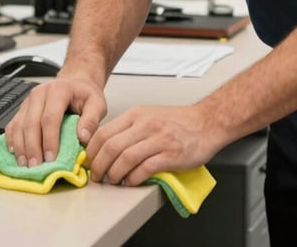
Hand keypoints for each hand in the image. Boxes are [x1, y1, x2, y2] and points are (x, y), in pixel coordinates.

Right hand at [4, 74, 106, 167]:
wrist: (75, 83)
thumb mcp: (97, 103)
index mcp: (59, 90)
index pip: (50, 117)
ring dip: (21, 147)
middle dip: (32, 147)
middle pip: (31, 123)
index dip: (49, 140)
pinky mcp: (22, 109)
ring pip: (19, 125)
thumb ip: (92, 119)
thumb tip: (83, 138)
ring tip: (25, 165)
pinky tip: (16, 153)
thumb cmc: (85, 95)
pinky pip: (12, 125)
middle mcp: (40, 93)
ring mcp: (28, 101)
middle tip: (35, 167)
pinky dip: (12, 141)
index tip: (51, 159)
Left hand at [85, 104, 220, 186]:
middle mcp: (145, 124)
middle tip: (97, 177)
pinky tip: (132, 182)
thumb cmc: (178, 121)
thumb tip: (105, 147)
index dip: (92, 152)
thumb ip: (129, 128)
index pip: (104, 133)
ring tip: (113, 181)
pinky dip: (133, 179)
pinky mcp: (170, 154)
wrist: (207, 122)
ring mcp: (158, 139)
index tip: (90, 163)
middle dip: (99, 166)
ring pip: (125, 159)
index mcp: (137, 114)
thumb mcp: (149, 115)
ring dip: (114, 175)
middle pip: (111, 147)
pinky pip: (144, 169)